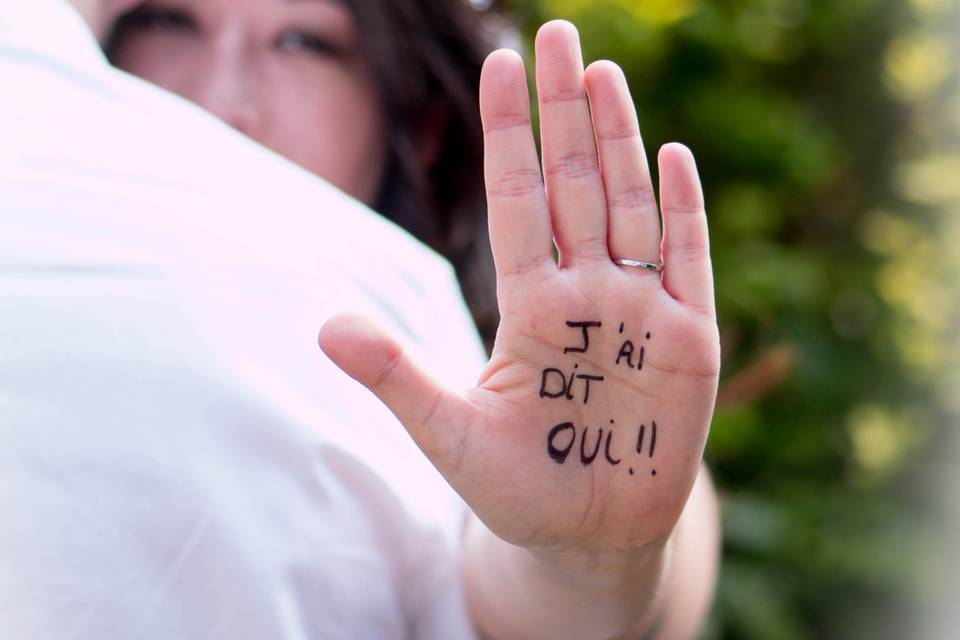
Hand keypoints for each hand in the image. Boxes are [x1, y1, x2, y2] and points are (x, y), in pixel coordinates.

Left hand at [319, 20, 718, 556]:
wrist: (587, 538)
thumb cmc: (517, 490)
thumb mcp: (449, 434)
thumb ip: (397, 376)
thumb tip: (323, 328)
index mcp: (528, 306)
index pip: (516, 202)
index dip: (508, 136)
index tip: (500, 66)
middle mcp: (584, 294)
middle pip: (573, 185)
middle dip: (564, 111)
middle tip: (557, 35)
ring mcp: (639, 311)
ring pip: (627, 205)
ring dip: (618, 139)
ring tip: (602, 73)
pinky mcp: (689, 340)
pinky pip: (688, 260)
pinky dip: (682, 210)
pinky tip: (672, 154)